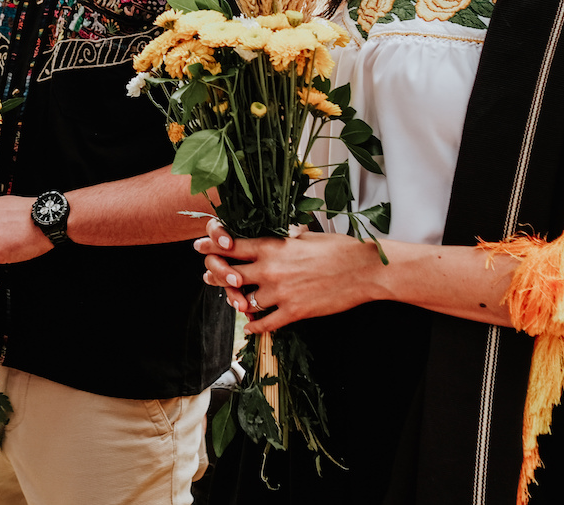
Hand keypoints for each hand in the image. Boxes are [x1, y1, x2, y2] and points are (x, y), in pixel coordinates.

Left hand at [194, 218, 385, 334]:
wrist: (363, 270)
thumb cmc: (338, 249)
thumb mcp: (305, 236)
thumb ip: (283, 239)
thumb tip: (273, 236)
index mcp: (273, 246)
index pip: (232, 245)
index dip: (212, 246)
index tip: (200, 246)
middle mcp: (271, 268)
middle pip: (230, 274)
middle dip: (216, 275)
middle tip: (208, 277)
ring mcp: (281, 292)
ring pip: (245, 301)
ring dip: (238, 302)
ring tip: (234, 301)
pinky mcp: (294, 311)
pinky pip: (265, 323)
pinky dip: (255, 326)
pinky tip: (251, 326)